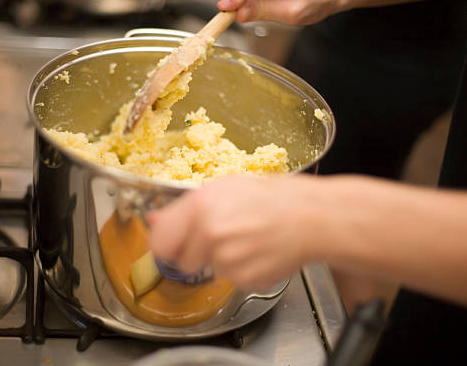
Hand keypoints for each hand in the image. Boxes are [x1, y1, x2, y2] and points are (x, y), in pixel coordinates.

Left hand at [147, 174, 324, 289]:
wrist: (311, 219)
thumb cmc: (273, 198)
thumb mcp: (225, 188)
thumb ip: (185, 207)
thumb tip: (155, 219)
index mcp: (201, 206)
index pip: (160, 241)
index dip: (163, 245)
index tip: (169, 245)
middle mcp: (210, 233)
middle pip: (181, 262)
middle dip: (193, 253)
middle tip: (216, 239)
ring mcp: (227, 260)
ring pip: (208, 269)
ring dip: (220, 259)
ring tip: (244, 239)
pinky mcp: (243, 279)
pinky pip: (231, 279)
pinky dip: (241, 269)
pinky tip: (256, 251)